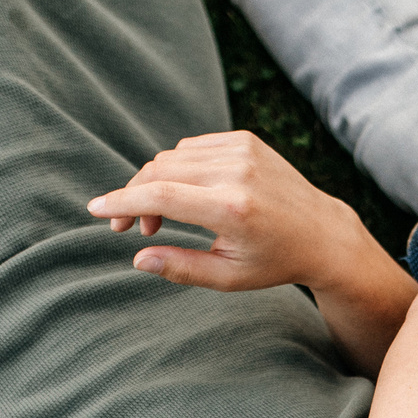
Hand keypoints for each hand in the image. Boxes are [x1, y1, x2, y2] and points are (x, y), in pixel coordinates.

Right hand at [87, 131, 374, 293]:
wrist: (322, 234)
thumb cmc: (274, 262)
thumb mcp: (228, 278)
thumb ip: (181, 268)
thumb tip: (137, 259)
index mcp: (232, 210)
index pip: (160, 196)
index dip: (121, 202)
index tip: (96, 210)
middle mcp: (237, 173)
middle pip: (160, 172)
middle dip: (136, 197)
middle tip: (134, 229)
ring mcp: (242, 150)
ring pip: (173, 157)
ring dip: (156, 183)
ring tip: (161, 218)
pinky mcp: (245, 139)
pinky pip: (192, 147)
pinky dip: (178, 168)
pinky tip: (187, 195)